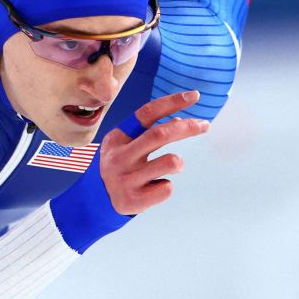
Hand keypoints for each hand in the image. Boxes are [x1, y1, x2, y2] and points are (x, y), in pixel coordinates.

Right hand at [99, 91, 209, 214]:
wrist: (94, 202)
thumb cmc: (118, 168)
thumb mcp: (124, 146)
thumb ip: (147, 133)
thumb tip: (179, 120)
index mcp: (117, 138)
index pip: (146, 113)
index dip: (172, 102)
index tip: (194, 96)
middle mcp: (120, 157)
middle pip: (160, 134)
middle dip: (188, 127)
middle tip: (205, 125)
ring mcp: (126, 179)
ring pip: (170, 162)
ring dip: (178, 162)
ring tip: (171, 167)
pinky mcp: (134, 200)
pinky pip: (167, 188)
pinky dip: (165, 187)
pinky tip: (152, 189)